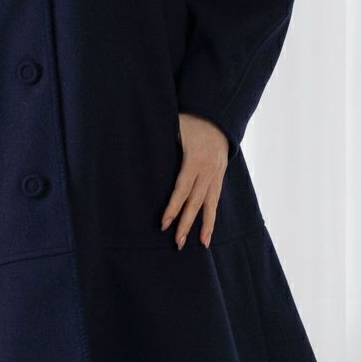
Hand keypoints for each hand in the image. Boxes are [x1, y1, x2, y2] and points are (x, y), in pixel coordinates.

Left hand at [160, 113, 228, 248]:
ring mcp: (216, 175)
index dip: (173, 207)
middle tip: (177, 243)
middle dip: (186, 223)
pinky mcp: (220, 177)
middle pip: (195, 201)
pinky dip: (212, 216)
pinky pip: (216, 200)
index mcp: (194, 159)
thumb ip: (162, 139)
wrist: (217, 117)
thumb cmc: (191, 121)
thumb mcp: (175, 126)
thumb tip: (140, 147)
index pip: (181, 189)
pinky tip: (208, 231)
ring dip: (205, 226)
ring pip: (210, 204)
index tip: (164, 224)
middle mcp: (207, 170)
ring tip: (201, 244)